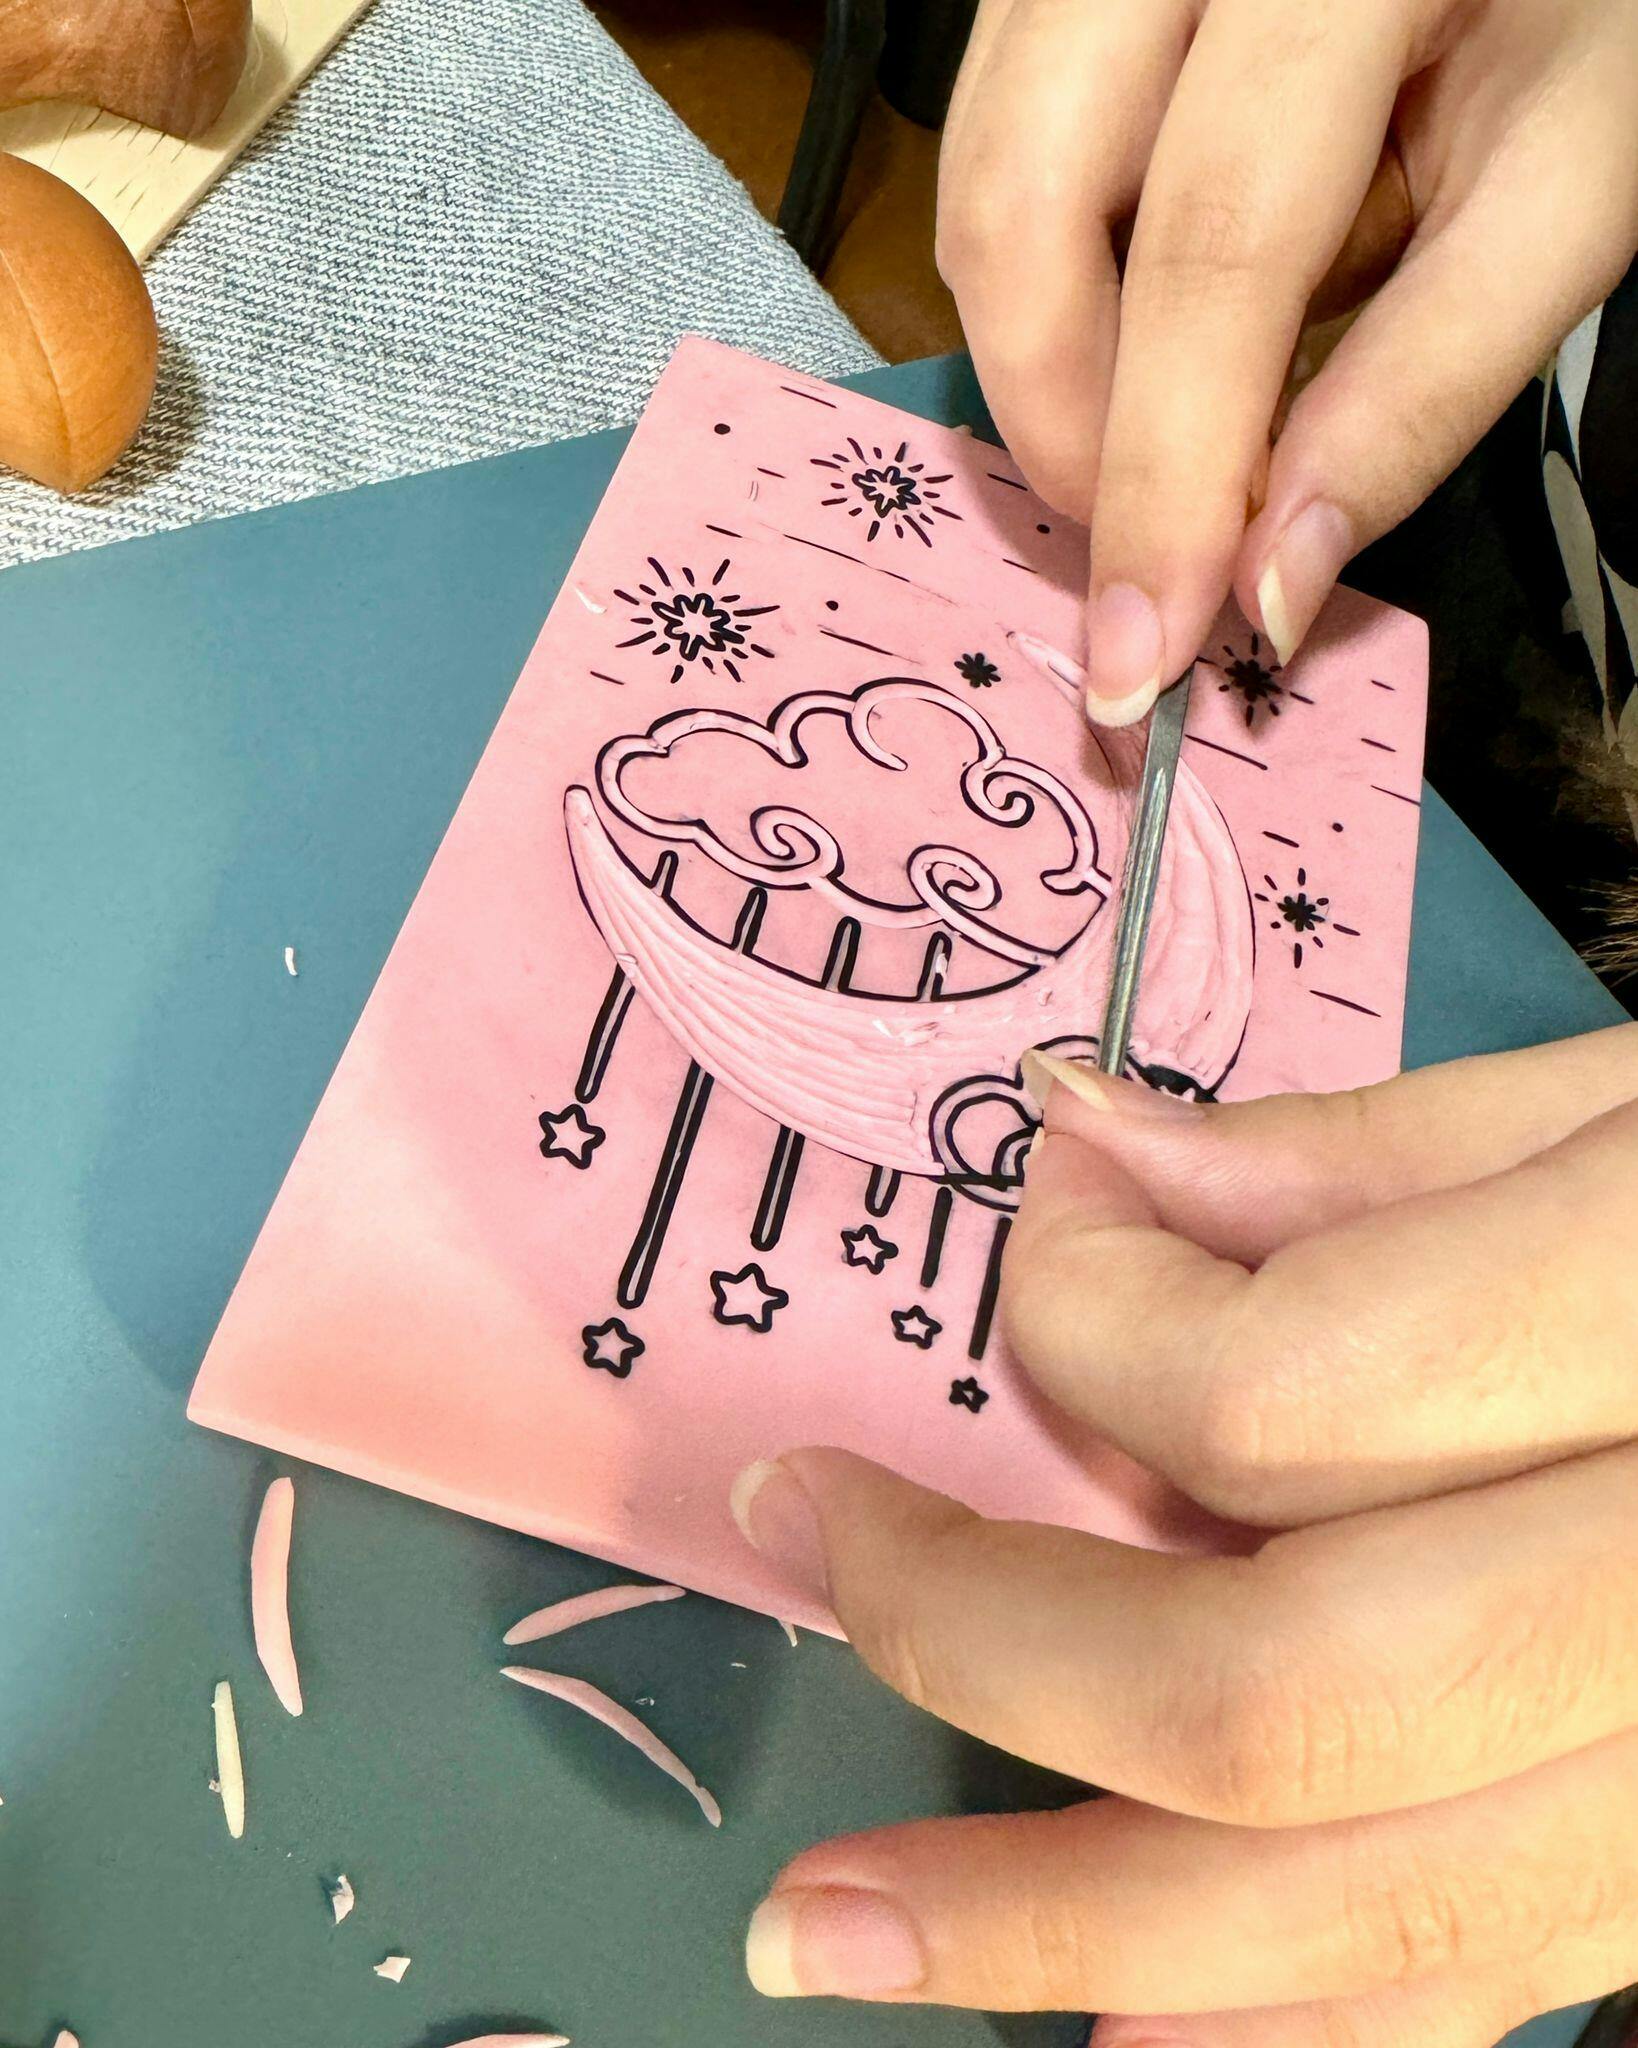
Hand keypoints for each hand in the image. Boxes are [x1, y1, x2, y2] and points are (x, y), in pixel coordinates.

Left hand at [733, 1025, 1637, 2041]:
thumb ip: (1368, 1154)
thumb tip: (1092, 1156)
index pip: (1280, 1390)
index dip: (1094, 1313)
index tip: (1051, 1236)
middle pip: (1278, 1693)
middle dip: (984, 1632)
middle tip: (806, 1529)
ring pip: (1370, 1913)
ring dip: (1059, 1924)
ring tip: (836, 1930)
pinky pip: (1493, 1984)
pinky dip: (1275, 2022)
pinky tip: (1100, 2023)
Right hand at [937, 0, 1637, 723]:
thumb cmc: (1577, 24)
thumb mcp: (1564, 196)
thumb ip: (1423, 388)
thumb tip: (1268, 587)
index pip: (1212, 248)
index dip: (1165, 471)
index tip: (1145, 648)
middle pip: (1026, 205)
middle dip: (1065, 424)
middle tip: (1144, 547)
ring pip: (979, 185)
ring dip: (1047, 362)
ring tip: (1168, 426)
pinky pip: (985, 152)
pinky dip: (1040, 285)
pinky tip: (1141, 326)